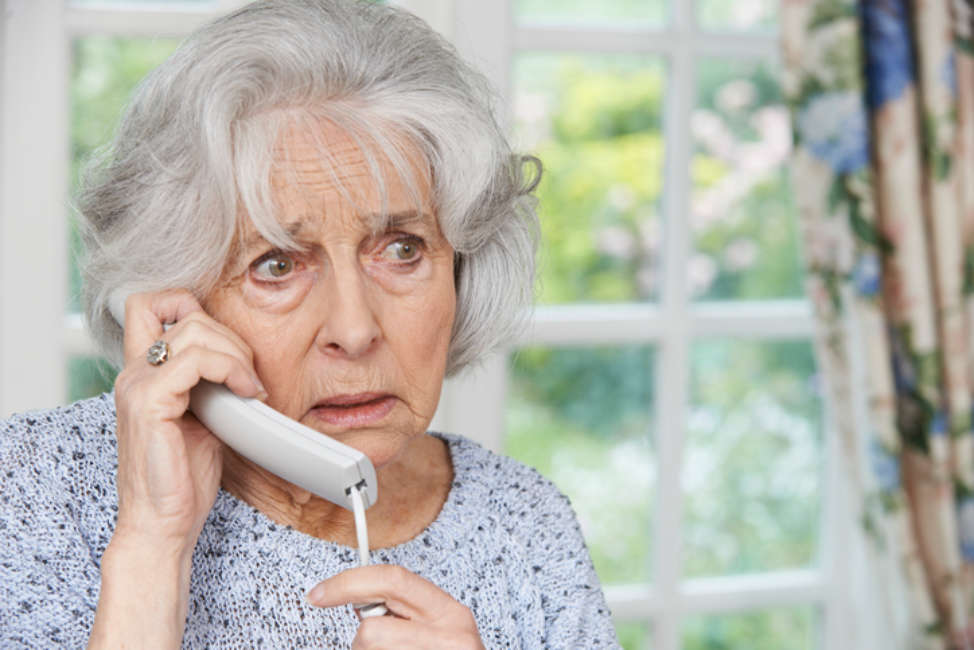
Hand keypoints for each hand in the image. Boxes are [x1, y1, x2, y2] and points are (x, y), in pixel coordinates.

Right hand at [111, 289, 265, 555]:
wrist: (162, 526)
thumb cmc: (182, 480)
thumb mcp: (203, 418)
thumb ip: (209, 384)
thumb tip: (240, 362)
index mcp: (143, 374)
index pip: (150, 305)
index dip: (189, 305)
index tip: (227, 346)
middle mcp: (134, 373)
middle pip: (187, 314)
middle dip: (232, 338)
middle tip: (250, 376)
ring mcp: (137, 386)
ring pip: (195, 330)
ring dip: (237, 354)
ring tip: (251, 386)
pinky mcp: (149, 403)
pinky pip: (196, 360)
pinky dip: (232, 369)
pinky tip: (247, 393)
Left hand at [307, 565, 484, 648]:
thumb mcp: (439, 631)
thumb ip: (406, 613)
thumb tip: (358, 601)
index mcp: (450, 612)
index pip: (393, 580)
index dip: (348, 583)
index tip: (319, 594)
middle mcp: (449, 636)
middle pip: (372, 630)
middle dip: (361, 640)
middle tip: (371, 646)